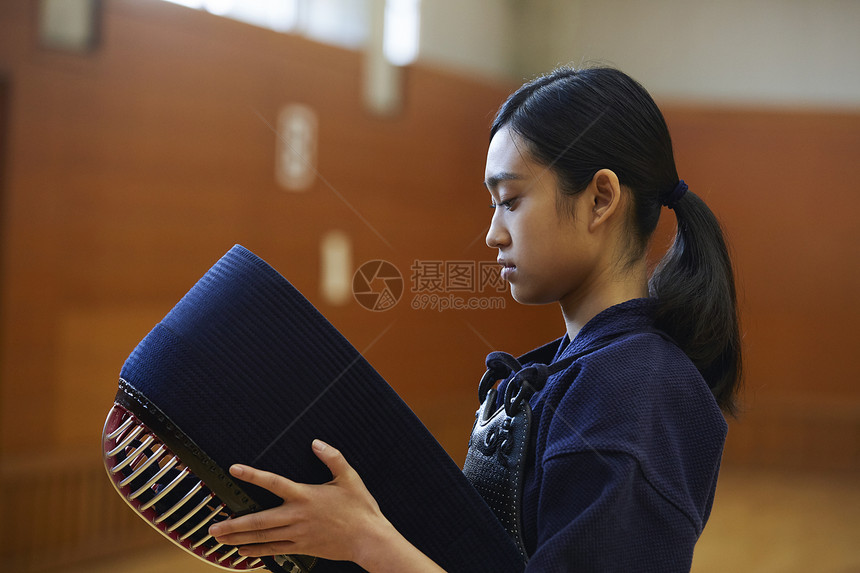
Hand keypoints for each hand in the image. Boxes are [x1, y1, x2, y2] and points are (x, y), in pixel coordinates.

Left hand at [208, 439, 391, 565]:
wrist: (368, 539)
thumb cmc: (360, 508)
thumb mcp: (349, 477)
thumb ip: (332, 457)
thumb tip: (317, 443)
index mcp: (306, 496)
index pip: (273, 482)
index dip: (252, 475)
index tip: (234, 469)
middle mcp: (297, 516)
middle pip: (258, 520)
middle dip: (233, 524)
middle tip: (213, 527)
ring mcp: (297, 534)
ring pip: (262, 537)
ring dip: (239, 539)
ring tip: (220, 540)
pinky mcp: (301, 548)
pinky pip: (274, 551)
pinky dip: (257, 552)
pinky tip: (244, 553)